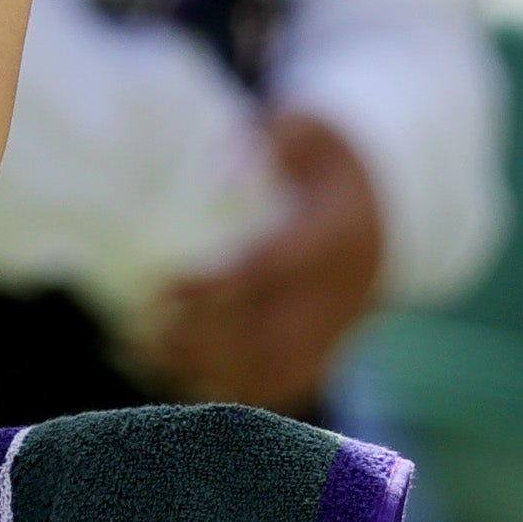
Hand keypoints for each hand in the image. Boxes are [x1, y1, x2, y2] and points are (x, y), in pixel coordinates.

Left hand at [144, 109, 386, 411]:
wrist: (385, 208)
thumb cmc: (323, 160)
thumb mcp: (304, 130)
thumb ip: (263, 142)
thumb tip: (213, 175)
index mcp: (337, 236)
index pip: (273, 270)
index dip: (215, 285)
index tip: (158, 288)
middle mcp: (343, 294)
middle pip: (271, 335)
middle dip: (200, 341)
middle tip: (137, 328)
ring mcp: (338, 330)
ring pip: (273, 371)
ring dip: (204, 372)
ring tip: (137, 352)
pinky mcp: (327, 352)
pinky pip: (279, 385)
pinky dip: (226, 391)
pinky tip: (167, 374)